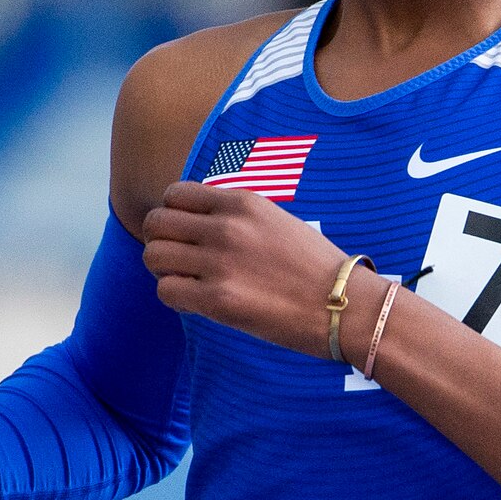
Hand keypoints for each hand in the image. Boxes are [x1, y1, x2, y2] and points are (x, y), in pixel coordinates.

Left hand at [141, 181, 384, 361]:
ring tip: (188, 281)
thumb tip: (195, 221)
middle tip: (181, 260)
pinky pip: (166, 290)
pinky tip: (198, 301)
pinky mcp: (218, 300)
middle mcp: (226, 226)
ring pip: (153, 256)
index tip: (186, 234)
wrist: (346, 305)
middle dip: (162, 241)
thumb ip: (235, 215)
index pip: (174, 194)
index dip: (172, 215)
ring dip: (164, 270)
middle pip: (156, 223)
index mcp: (242, 201)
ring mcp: (220, 262)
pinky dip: (175, 296)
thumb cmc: (314, 267)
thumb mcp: (275, 221)